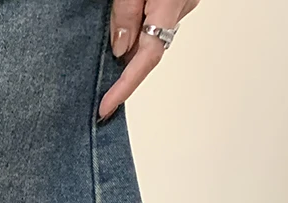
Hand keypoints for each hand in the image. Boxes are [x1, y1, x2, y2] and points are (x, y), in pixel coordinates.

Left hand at [99, 0, 200, 120]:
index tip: (107, 107)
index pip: (146, 57)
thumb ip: (125, 13)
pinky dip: (140, 32)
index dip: (125, 86)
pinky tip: (125, 33)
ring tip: (107, 59)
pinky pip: (157, 24)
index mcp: (170, 3)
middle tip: (102, 89)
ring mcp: (184, 2)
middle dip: (125, 70)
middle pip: (150, 50)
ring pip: (153, 37)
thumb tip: (120, 48)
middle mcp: (182, 6)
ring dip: (131, 48)